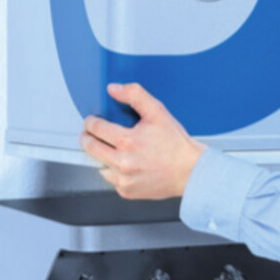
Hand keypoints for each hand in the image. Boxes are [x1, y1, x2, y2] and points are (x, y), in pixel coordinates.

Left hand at [79, 83, 205, 199]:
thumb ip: (135, 95)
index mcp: (127, 141)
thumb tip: (114, 89)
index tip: (92, 121)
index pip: (96, 128)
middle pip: (91, 148)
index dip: (91, 122)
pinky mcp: (127, 191)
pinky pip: (112, 179)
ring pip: (99, 165)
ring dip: (102, 156)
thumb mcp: (158, 112)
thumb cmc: (177, 144)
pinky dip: (115, 172)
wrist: (190, 171)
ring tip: (115, 150)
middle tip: (92, 134)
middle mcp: (123, 162)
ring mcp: (123, 179)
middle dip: (89, 138)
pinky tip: (128, 165)